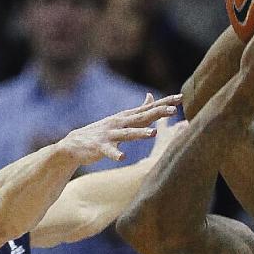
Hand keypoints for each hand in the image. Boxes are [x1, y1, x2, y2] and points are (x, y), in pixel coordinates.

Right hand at [58, 92, 182, 164]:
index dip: (164, 103)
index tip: (180, 98)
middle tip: (173, 111)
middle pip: (142, 117)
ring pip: (127, 134)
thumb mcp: (121, 119)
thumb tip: (151, 96)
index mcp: (126, 117)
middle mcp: (119, 123)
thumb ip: (138, 110)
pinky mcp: (100, 147)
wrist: (74, 143)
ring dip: (140, 134)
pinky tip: (122, 157)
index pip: (149, 108)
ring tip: (152, 134)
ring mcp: (110, 135)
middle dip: (158, 113)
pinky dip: (116, 154)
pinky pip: (109, 152)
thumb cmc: (101, 132)